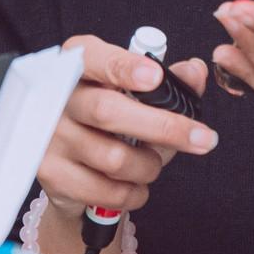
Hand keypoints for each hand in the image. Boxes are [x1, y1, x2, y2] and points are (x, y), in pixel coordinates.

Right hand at [33, 35, 214, 219]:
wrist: (68, 165)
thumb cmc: (107, 120)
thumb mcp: (137, 95)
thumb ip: (170, 82)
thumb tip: (195, 72)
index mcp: (77, 66)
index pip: (95, 60)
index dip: (125, 68)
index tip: (156, 77)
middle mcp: (55, 98)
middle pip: (108, 112)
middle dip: (164, 127)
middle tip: (203, 139)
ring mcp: (50, 137)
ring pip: (114, 158)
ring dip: (149, 166)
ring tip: (152, 164)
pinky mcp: (51, 174)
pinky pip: (106, 191)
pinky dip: (134, 193)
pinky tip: (136, 186)